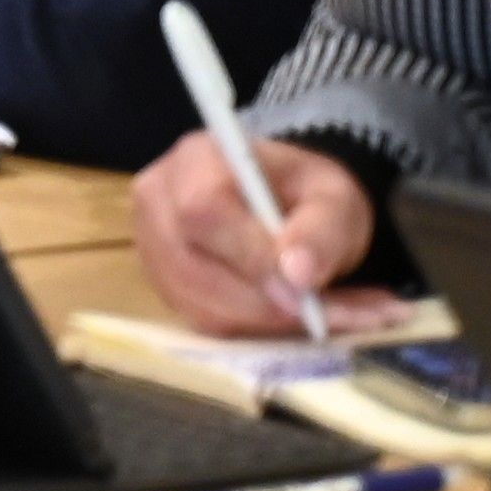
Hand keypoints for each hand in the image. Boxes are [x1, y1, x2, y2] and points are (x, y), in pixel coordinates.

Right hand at [131, 125, 378, 344]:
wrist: (287, 206)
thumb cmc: (306, 193)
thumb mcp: (335, 198)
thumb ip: (322, 230)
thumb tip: (298, 275)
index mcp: (196, 159)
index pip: (204, 211)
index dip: (250, 256)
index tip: (304, 289)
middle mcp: (158, 202)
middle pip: (196, 268)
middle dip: (269, 303)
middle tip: (338, 312)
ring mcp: (152, 247)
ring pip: (202, 305)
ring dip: (271, 322)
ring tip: (335, 315)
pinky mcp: (164, 286)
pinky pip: (206, 323)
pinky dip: (260, 330)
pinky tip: (300, 318)